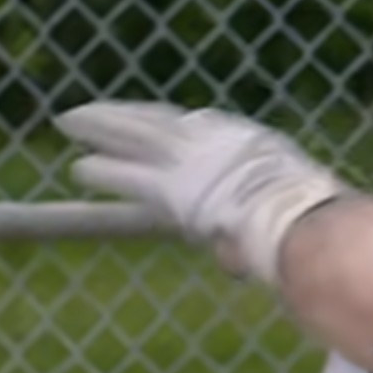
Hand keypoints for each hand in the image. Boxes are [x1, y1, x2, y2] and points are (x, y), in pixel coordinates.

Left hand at [57, 101, 350, 285]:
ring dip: (98, 130)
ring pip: (132, 137)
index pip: (194, 125)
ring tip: (66, 123)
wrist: (295, 215)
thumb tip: (232, 261)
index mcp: (241, 138)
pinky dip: (102, 172)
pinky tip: (77, 169)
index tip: (145, 119)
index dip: (165, 124)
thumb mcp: (286, 204)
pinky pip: (128, 175)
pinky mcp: (169, 187)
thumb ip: (254, 228)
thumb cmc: (306, 213)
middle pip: (155, 121)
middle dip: (121, 116)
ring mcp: (188, 160)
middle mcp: (211, 139)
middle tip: (90, 111)